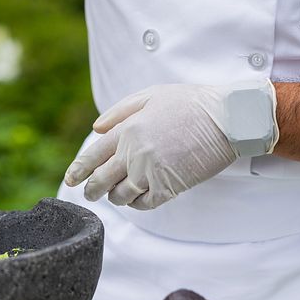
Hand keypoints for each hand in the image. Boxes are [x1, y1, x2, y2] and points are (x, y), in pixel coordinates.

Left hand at [64, 84, 238, 209]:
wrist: (228, 119)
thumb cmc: (191, 103)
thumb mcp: (151, 95)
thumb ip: (119, 112)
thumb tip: (95, 129)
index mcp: (128, 129)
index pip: (93, 155)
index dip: (79, 170)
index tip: (71, 179)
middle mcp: (134, 153)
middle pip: (101, 180)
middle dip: (91, 190)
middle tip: (89, 193)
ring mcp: (151, 172)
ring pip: (120, 195)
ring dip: (115, 197)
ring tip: (116, 194)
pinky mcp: (169, 187)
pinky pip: (143, 204)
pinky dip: (137, 204)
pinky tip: (138, 197)